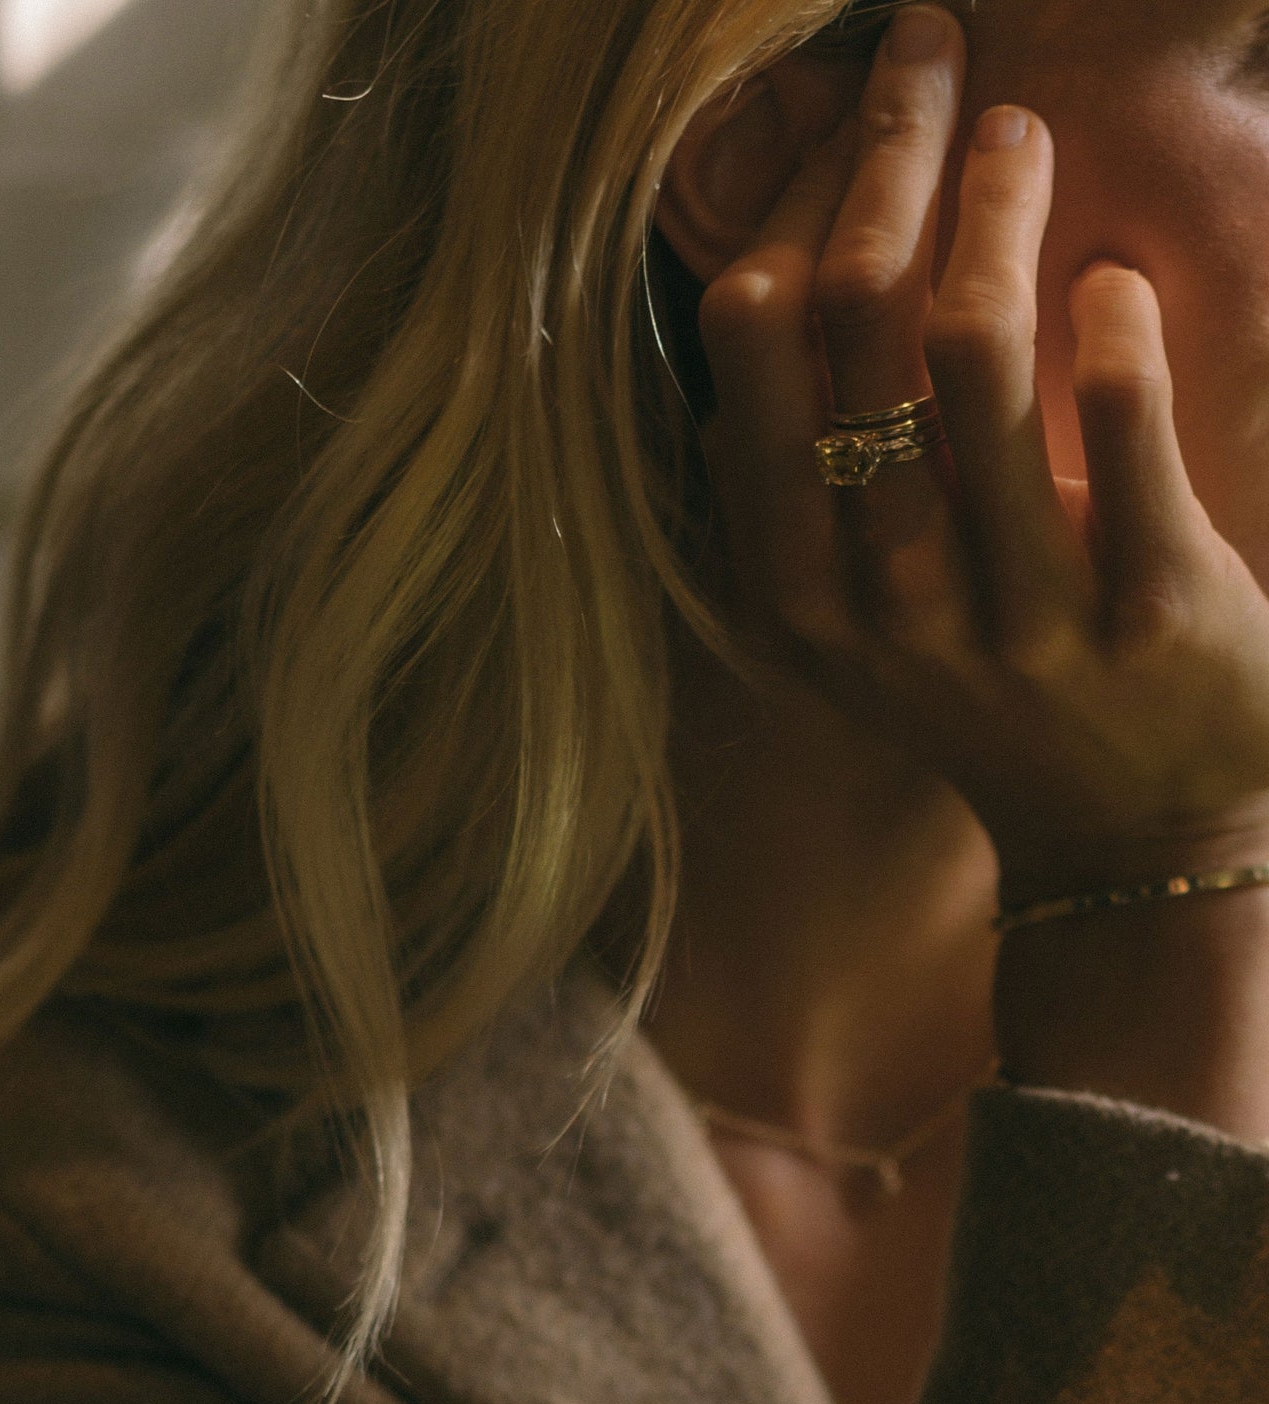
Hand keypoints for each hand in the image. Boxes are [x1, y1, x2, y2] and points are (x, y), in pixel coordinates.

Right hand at [696, 3, 1268, 906]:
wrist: (1120, 833)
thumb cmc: (976, 702)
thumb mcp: (848, 631)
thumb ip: (792, 504)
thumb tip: (750, 328)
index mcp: (794, 590)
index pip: (757, 351)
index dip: (797, 204)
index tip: (842, 117)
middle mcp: (880, 599)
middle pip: (854, 319)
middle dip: (889, 153)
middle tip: (930, 55)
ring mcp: (1011, 608)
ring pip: (977, 349)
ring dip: (999, 205)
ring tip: (1020, 139)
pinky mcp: (1147, 608)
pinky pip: (1122, 417)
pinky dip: (1114, 318)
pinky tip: (1110, 282)